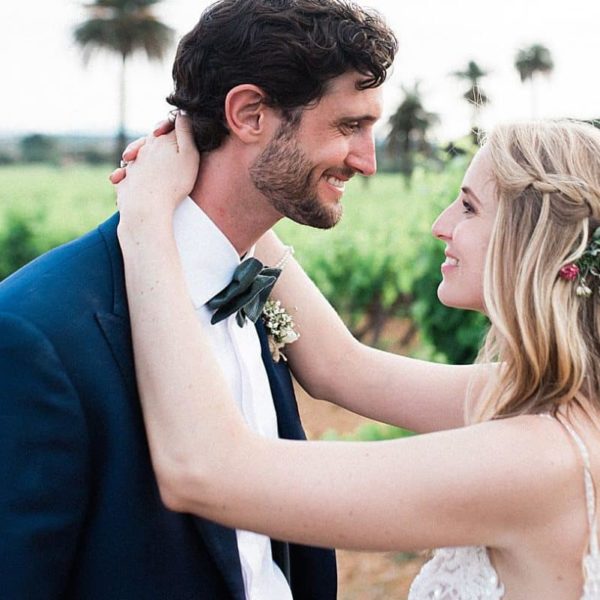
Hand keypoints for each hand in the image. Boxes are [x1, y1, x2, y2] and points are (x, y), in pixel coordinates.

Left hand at [116, 112, 199, 228]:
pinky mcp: (124, 181)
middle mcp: (143, 150)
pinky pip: (125, 175)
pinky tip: (130, 180)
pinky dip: (126, 175)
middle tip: (162, 145)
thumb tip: (182, 113)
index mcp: (159, 141)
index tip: (176, 131)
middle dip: (155, 140)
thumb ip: (186, 133)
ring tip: (144, 162)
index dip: (171, 127)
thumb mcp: (189, 156)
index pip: (166, 128)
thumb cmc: (174, 183)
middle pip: (149, 141)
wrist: (147, 206)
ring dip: (138, 156)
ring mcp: (132, 165)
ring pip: (135, 156)